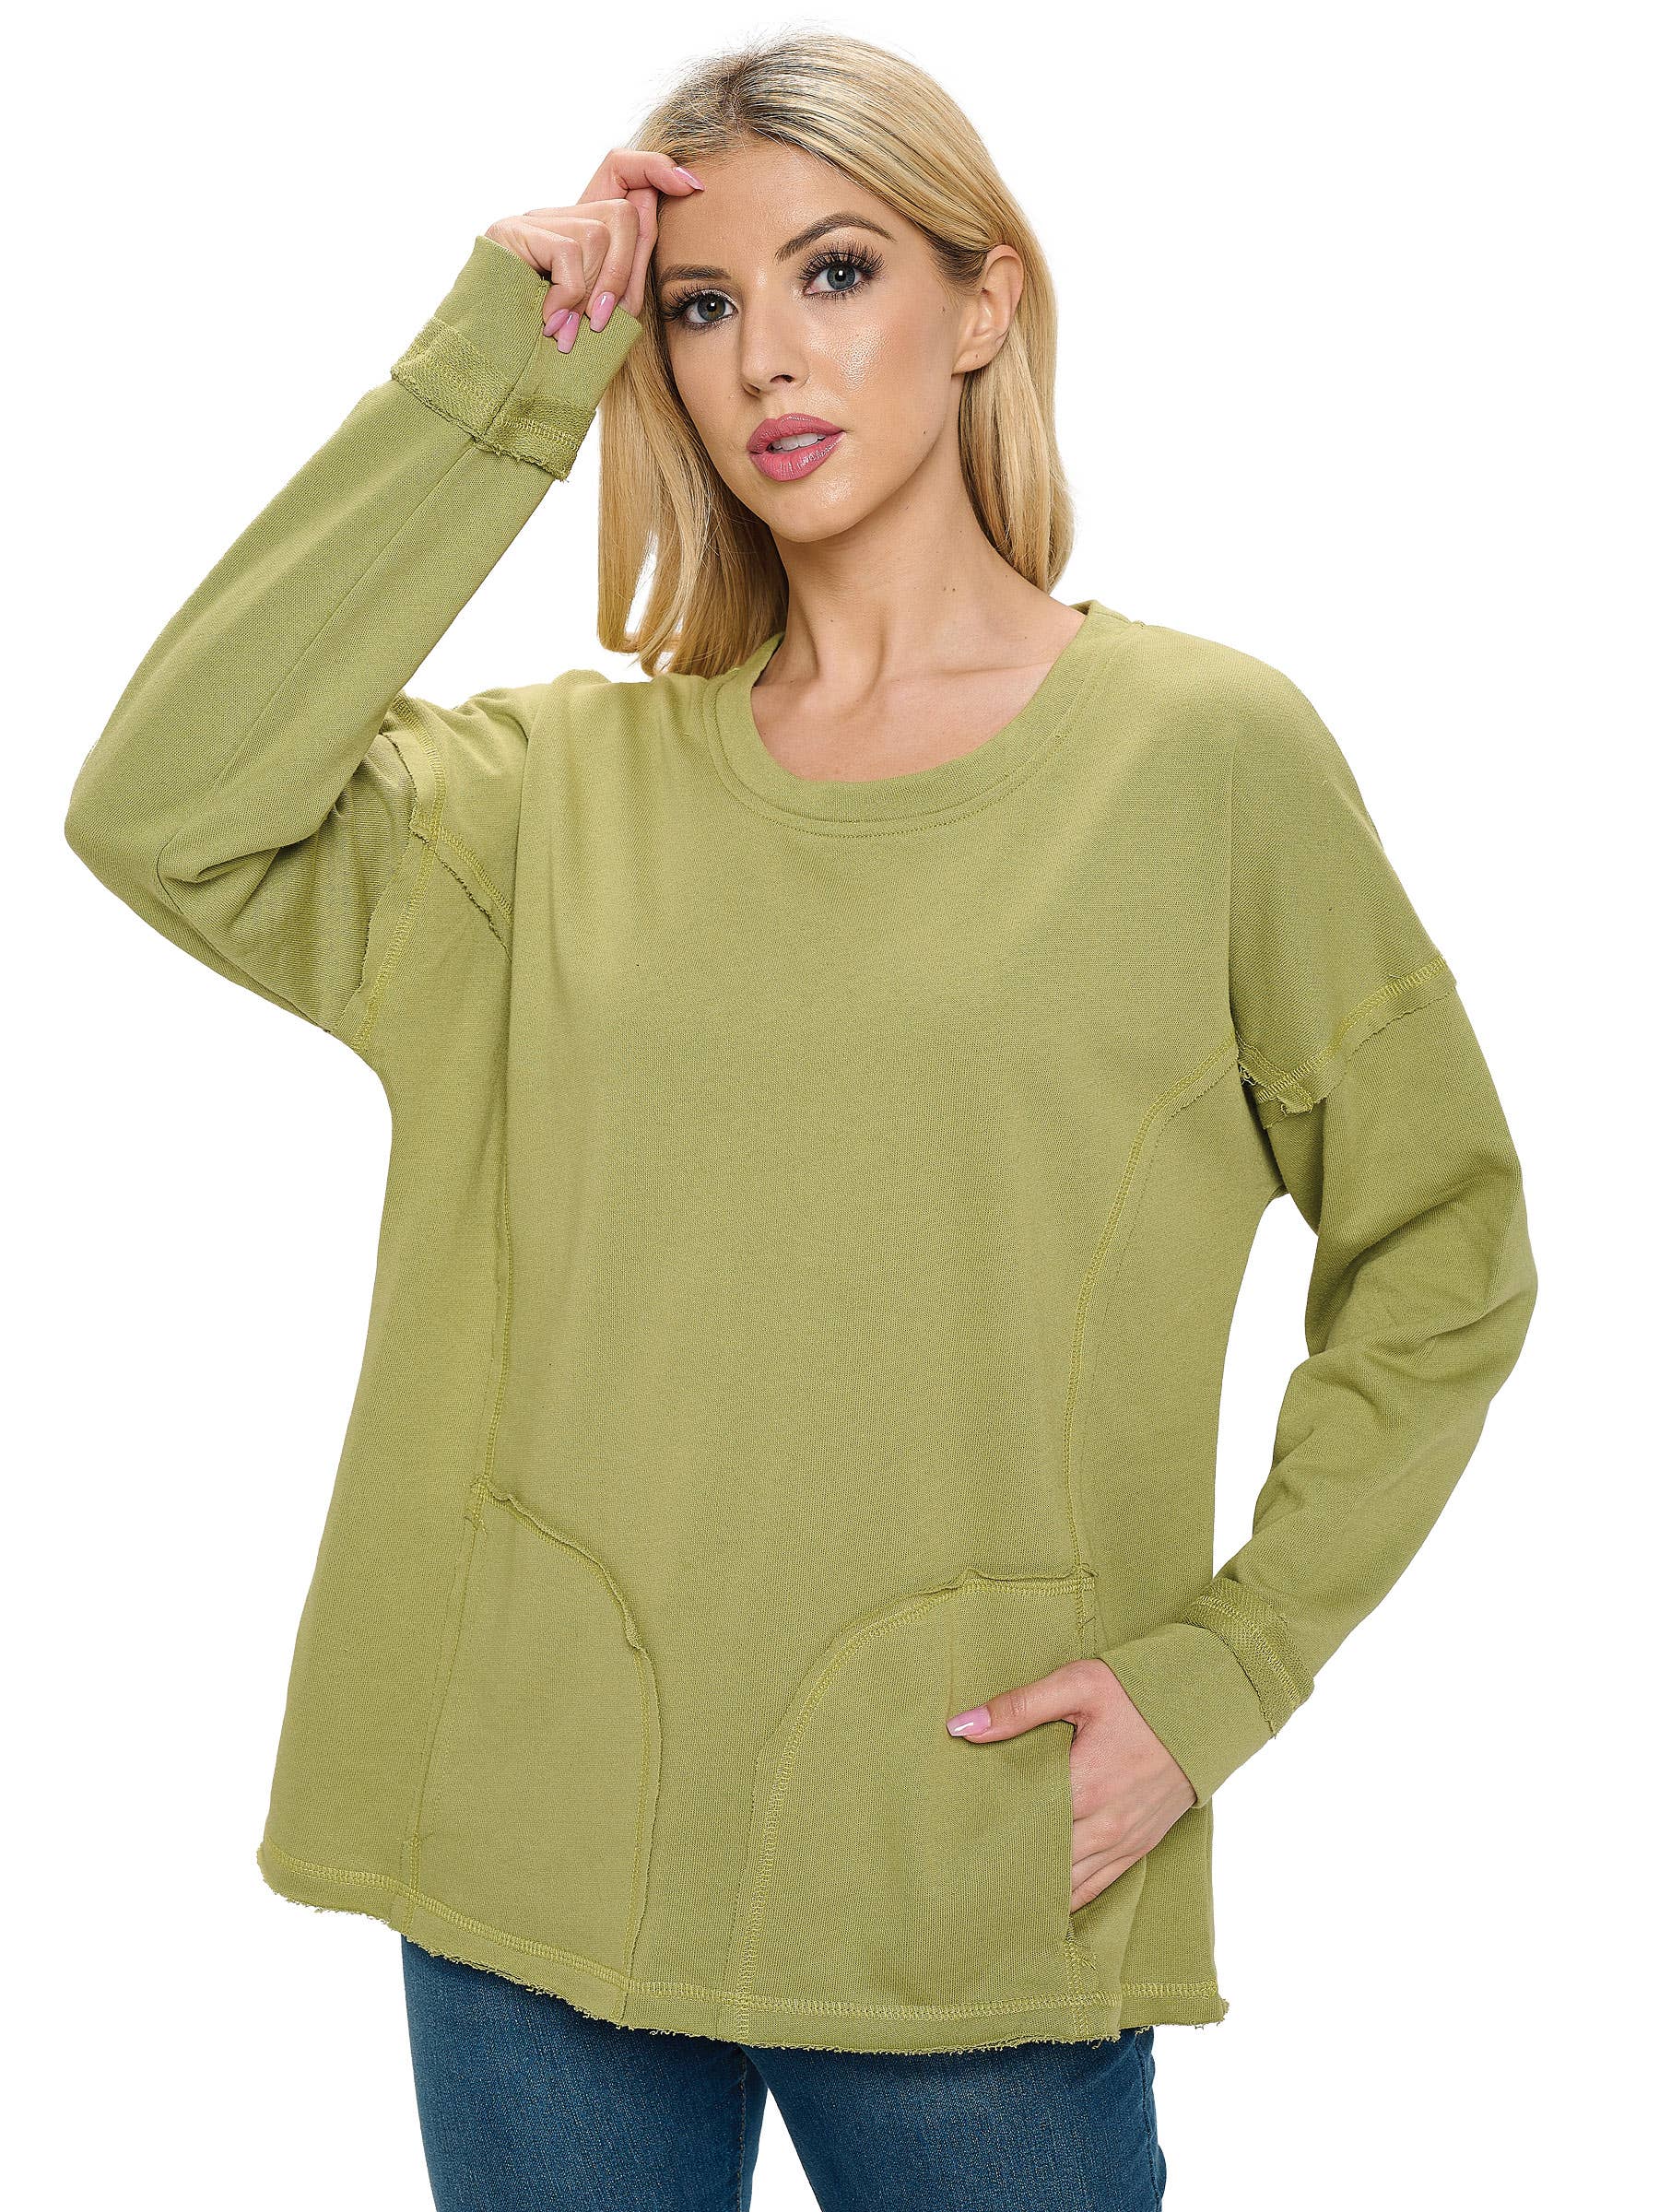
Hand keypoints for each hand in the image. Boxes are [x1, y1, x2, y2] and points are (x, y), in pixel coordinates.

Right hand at [485, 147, 704, 345]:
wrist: (492, 376)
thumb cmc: (551, 355)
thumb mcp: (602, 314)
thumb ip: (625, 272)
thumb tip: (652, 208)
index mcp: (579, 231)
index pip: (620, 169)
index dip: (655, 168)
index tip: (692, 184)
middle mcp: (555, 216)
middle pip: (623, 212)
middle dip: (626, 272)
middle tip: (602, 319)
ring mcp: (531, 221)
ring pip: (600, 234)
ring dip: (594, 292)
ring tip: (571, 328)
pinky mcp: (510, 232)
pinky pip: (570, 252)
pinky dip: (569, 295)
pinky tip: (550, 321)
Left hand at [946, 1657, 1197, 1911]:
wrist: (1207, 1707)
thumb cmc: (1140, 1692)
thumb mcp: (1079, 1685)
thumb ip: (1020, 1707)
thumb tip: (962, 1726)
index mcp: (1084, 1785)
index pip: (1022, 1828)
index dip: (987, 1841)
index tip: (953, 1851)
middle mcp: (1105, 1823)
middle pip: (1043, 1863)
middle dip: (1006, 1873)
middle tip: (962, 1885)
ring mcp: (1125, 1839)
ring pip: (1070, 1884)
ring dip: (1035, 1893)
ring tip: (992, 1905)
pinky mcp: (1140, 1845)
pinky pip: (1100, 1886)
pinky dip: (1071, 1899)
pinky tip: (1042, 1909)